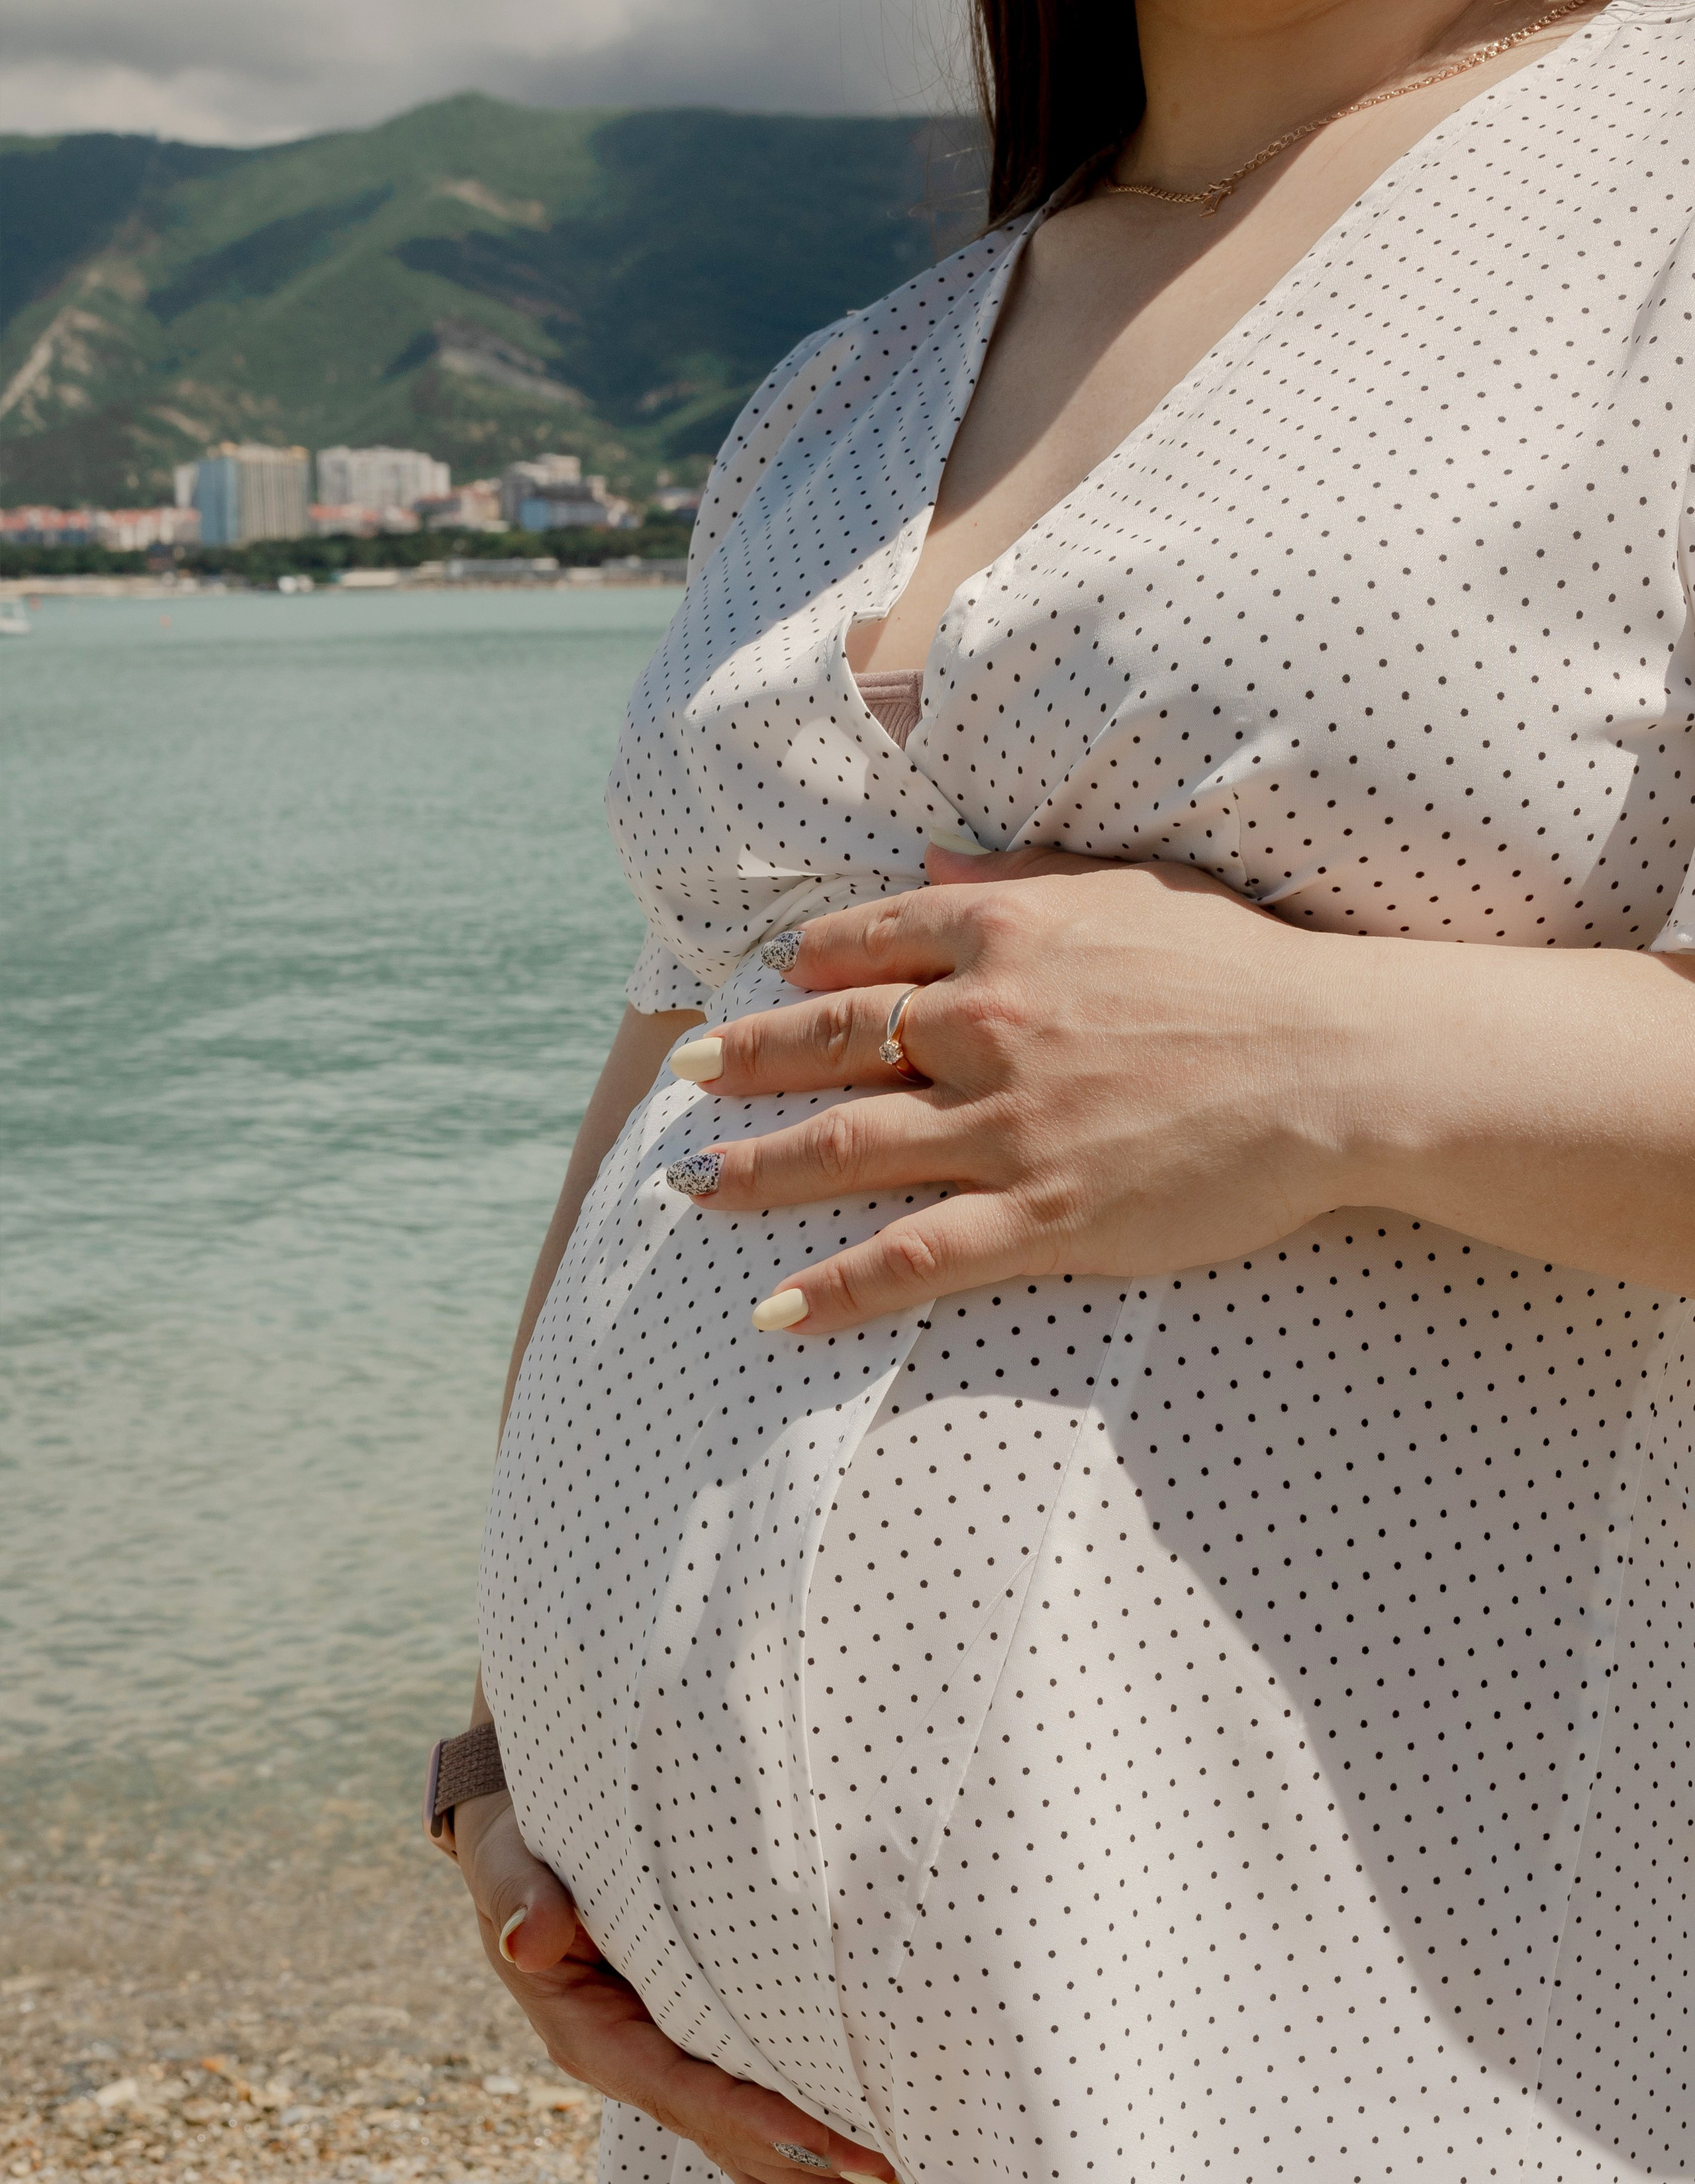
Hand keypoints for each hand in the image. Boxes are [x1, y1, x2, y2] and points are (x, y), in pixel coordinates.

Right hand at [453, 1791, 898, 2183]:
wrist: (517, 1849)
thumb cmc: (521, 1847)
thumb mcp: (511, 1865)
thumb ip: (524, 1898)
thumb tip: (530, 1938)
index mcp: (588, 2032)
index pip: (679, 2088)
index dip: (749, 2119)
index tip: (820, 2143)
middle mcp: (623, 2060)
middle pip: (718, 2125)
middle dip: (798, 2159)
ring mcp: (650, 2058)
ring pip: (730, 2125)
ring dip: (799, 2165)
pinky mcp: (673, 2042)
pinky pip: (726, 2103)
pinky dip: (769, 2145)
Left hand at [670, 839, 1356, 1330]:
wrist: (1340, 1061)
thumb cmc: (1248, 971)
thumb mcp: (1130, 890)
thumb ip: (1016, 884)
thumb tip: (926, 870)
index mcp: (1007, 937)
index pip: (870, 945)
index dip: (805, 968)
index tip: (765, 984)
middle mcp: (986, 1024)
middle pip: (831, 1042)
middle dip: (743, 1060)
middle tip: (681, 1073)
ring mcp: (1008, 1126)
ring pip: (847, 1148)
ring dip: (756, 1169)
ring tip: (686, 1187)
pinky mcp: (1042, 1214)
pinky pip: (912, 1259)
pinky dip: (834, 1290)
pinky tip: (770, 1314)